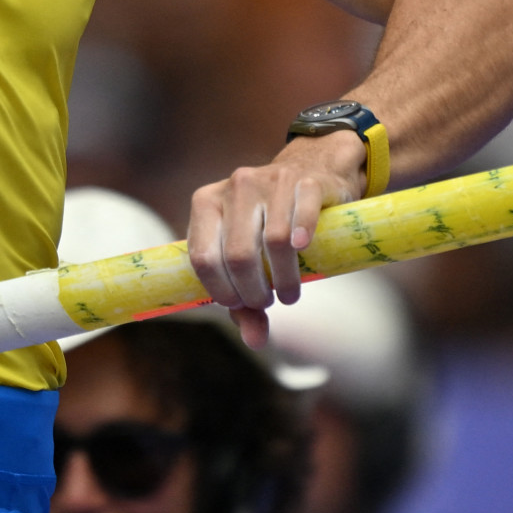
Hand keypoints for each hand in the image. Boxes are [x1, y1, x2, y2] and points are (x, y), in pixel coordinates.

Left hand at [187, 131, 364, 348]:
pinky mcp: (304, 180)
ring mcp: (269, 179)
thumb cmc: (269, 223)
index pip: (201, 257)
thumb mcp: (248, 257)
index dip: (221, 291)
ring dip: (284, 278)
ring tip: (289, 294)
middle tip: (268, 302)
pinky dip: (303, 235)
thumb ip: (244, 302)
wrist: (311, 171)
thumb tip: (255, 341)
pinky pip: (302, 212)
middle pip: (237, 255)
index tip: (240, 306)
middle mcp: (234, 187)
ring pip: (274, 240)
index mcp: (206, 202)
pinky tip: (303, 251)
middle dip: (254, 291)